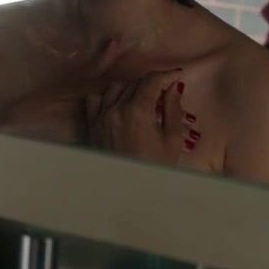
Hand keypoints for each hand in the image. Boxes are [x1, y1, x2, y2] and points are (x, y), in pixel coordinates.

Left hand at [84, 62, 200, 165]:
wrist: (128, 193)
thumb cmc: (154, 169)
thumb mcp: (172, 141)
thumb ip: (173, 110)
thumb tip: (173, 87)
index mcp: (137, 111)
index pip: (152, 81)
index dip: (166, 74)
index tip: (177, 74)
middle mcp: (116, 109)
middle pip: (135, 82)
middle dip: (152, 83)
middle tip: (165, 91)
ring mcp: (101, 116)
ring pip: (116, 87)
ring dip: (132, 87)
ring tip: (144, 98)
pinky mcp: (92, 125)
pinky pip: (95, 99)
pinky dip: (107, 96)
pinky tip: (118, 103)